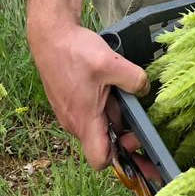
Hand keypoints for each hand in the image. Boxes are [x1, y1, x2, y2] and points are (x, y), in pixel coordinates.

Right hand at [27, 19, 149, 169]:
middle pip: (104, 144)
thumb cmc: (75, 51)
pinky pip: (91, 115)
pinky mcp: (70, 104)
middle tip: (139, 119)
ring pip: (99, 127)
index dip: (121, 158)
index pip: (100, 159)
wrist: (50, 35)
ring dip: (115, 119)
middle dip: (124, 136)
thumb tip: (144, 90)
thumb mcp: (112, 64)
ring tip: (123, 97)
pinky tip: (112, 89)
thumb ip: (135, 81)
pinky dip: (105, 108)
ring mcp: (71, 114)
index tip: (135, 141)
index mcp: (84, 120)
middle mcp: (74, 122)